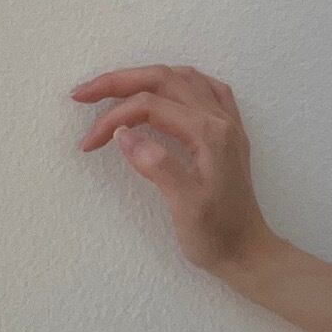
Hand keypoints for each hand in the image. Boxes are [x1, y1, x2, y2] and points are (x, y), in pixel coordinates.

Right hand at [70, 62, 273, 277]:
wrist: (248, 253)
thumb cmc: (217, 235)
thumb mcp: (185, 206)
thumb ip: (157, 165)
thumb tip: (123, 133)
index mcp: (209, 134)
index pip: (150, 106)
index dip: (112, 118)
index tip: (88, 143)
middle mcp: (221, 121)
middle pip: (165, 79)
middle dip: (120, 82)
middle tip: (83, 94)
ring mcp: (228, 125)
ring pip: (183, 79)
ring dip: (145, 79)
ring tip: (113, 91)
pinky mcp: (228, 134)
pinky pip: (205, 90)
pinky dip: (177, 84)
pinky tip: (164, 93)